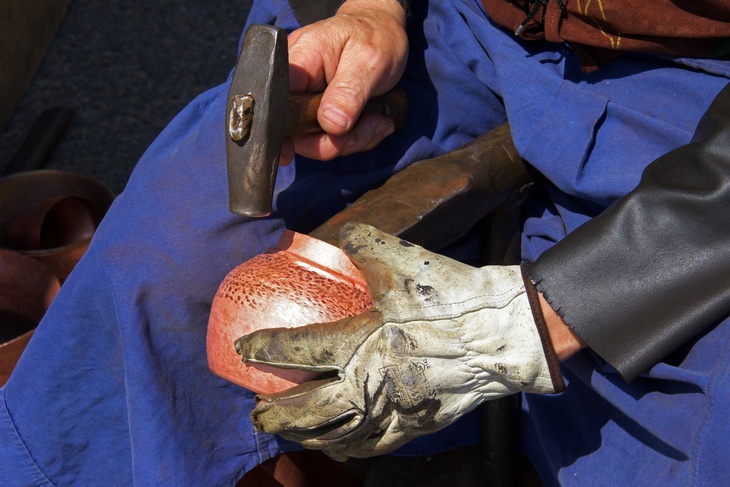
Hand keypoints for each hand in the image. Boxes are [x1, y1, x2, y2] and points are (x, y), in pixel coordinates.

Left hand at [235, 223, 562, 460]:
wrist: (504, 331)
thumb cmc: (452, 295)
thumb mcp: (404, 260)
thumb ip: (366, 245)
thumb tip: (342, 234)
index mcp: (363, 341)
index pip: (300, 350)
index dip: (266, 351)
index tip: (245, 350)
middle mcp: (371, 382)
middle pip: (310, 410)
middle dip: (276, 414)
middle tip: (256, 412)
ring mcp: (394, 409)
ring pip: (336, 436)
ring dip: (304, 436)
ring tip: (286, 433)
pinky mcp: (416, 425)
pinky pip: (373, 447)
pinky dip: (347, 448)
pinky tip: (336, 446)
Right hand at [280, 0, 408, 163]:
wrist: (384, 31)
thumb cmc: (375, 37)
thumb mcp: (369, 61)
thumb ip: (348, 93)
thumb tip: (330, 124)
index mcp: (298, 62)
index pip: (276, 103)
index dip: (284, 134)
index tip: (292, 153)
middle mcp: (296, 85)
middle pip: (296, 133)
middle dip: (334, 141)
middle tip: (371, 126)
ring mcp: (307, 102)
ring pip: (315, 142)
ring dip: (350, 141)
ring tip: (377, 121)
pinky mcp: (320, 115)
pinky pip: (330, 140)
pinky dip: (354, 139)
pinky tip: (374, 122)